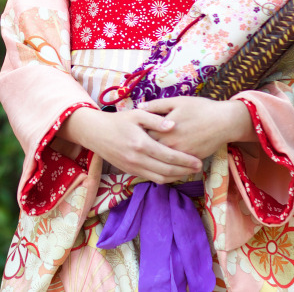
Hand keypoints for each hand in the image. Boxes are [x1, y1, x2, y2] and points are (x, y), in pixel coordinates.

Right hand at [58, 107, 202, 183]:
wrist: (94, 132)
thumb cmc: (117, 121)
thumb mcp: (136, 114)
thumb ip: (156, 119)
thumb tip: (174, 125)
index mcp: (141, 143)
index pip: (169, 156)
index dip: (186, 160)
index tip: (199, 161)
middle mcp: (137, 159)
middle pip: (168, 170)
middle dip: (185, 170)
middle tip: (198, 167)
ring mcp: (132, 167)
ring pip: (160, 178)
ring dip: (176, 177)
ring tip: (188, 171)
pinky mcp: (129, 171)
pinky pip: (151, 178)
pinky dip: (164, 178)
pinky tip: (172, 172)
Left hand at [142, 97, 254, 159]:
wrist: (225, 121)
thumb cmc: (199, 108)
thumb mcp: (176, 102)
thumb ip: (156, 105)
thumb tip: (138, 106)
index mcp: (164, 130)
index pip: (143, 136)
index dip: (137, 134)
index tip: (133, 132)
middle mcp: (171, 145)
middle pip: (150, 150)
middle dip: (144, 147)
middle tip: (138, 144)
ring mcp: (182, 154)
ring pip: (163, 160)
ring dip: (155, 157)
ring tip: (148, 153)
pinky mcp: (192, 159)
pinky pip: (176, 165)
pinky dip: (169, 163)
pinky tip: (164, 161)